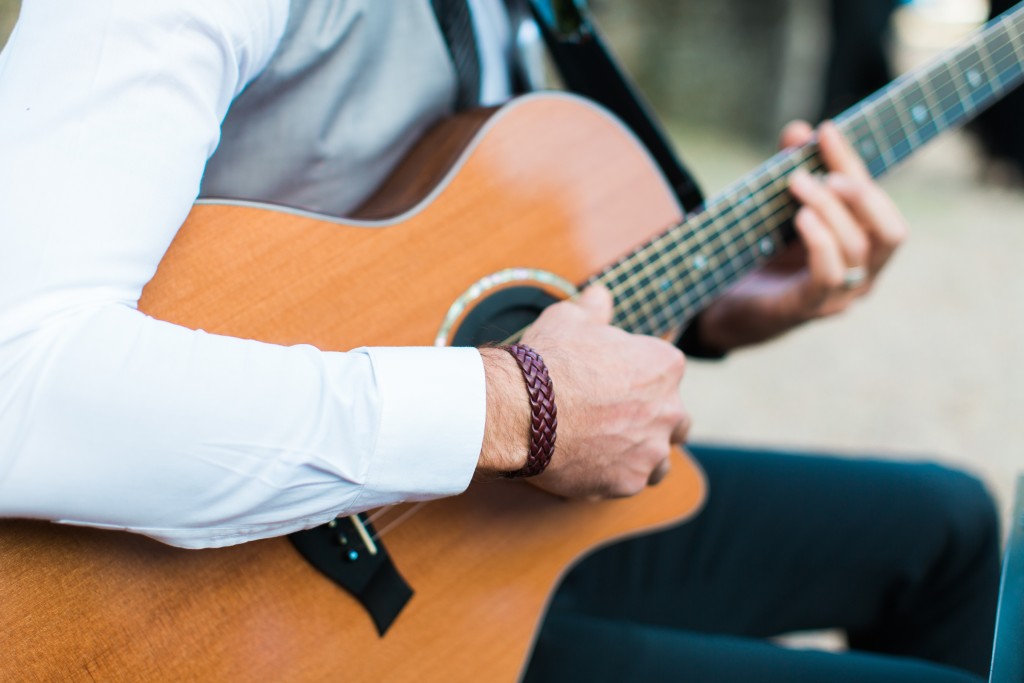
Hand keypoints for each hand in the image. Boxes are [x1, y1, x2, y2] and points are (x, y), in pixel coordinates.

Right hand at [478, 285, 689, 498]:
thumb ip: (594, 307)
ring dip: (642, 453)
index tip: (615, 379)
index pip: (667, 370)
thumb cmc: (550, 360)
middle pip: (676, 419)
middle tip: (619, 417)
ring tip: (609, 448)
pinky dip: (613, 476)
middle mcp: (669, 409)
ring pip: (660, 459)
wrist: (526, 410)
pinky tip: (589, 466)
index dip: (640, 374)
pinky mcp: (628, 482)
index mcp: (664, 365)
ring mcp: (651, 450)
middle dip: (655, 419)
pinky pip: (628, 482)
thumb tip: (600, 294)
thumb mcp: (570, 319)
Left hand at [695, 120, 908, 351]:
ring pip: (858, 249)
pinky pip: (828, 275)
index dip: (854, 165)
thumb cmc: (762, 258)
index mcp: (864, 248)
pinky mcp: (807, 307)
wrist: (726, 307)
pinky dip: (820, 241)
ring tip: (797, 184)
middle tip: (821, 171)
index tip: (826, 132)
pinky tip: (801, 218)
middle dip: (860, 192)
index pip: (877, 204)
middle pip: (887, 230)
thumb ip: (792, 171)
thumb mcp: (779, 209)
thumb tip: (798, 131)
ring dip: (830, 209)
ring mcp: (839, 296)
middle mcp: (863, 275)